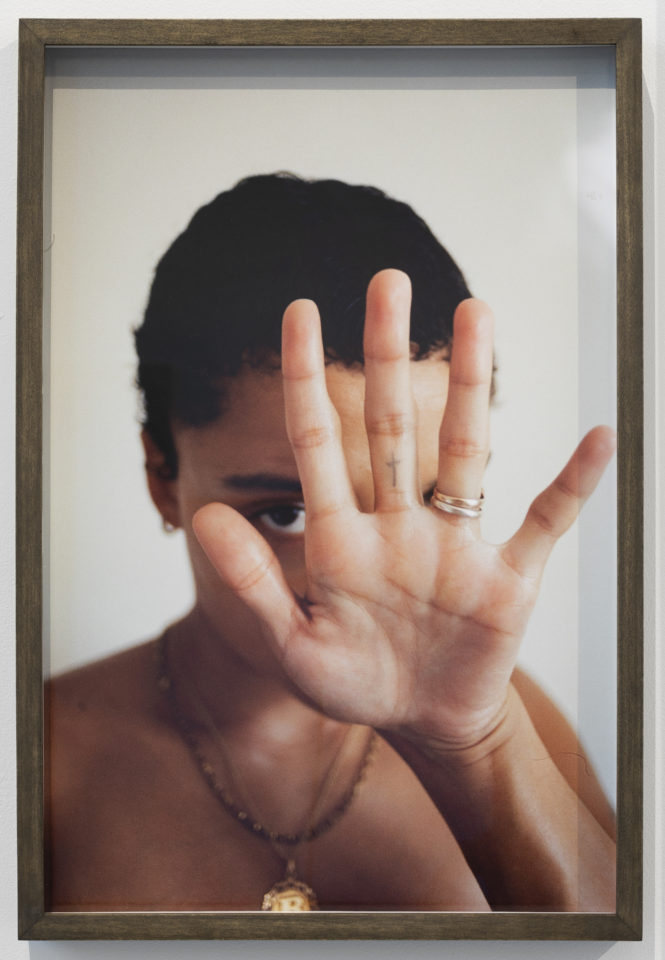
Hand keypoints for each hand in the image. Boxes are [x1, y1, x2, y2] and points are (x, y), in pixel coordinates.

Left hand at [193, 270, 614, 747]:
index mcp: (343, 540)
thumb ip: (253, 583)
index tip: (300, 310)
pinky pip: (545, 521)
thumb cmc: (356, 686)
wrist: (424, 725)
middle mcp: (399, 526)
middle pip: (391, 424)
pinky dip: (572, 484)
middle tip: (388, 280)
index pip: (318, 442)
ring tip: (476, 312)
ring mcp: (456, 546)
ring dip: (471, 384)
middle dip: (386, 353)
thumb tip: (203, 514)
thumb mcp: (294, 646)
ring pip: (464, 450)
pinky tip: (598, 439)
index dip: (306, 377)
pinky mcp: (507, 578)